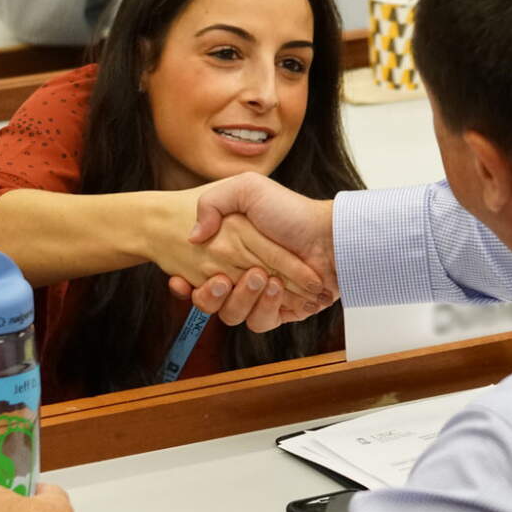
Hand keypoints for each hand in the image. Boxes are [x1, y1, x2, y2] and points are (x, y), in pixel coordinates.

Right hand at [147, 187, 323, 313]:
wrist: (330, 237)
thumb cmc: (291, 211)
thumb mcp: (248, 188)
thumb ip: (212, 203)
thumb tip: (193, 236)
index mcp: (228, 250)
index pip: (194, 274)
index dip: (184, 283)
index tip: (181, 280)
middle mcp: (239, 275)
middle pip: (208, 301)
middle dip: (210, 295)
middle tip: (224, 280)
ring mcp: (258, 296)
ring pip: (231, 315)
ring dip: (242, 299)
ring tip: (262, 278)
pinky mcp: (278, 312)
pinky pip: (259, 323)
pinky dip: (266, 309)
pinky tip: (275, 290)